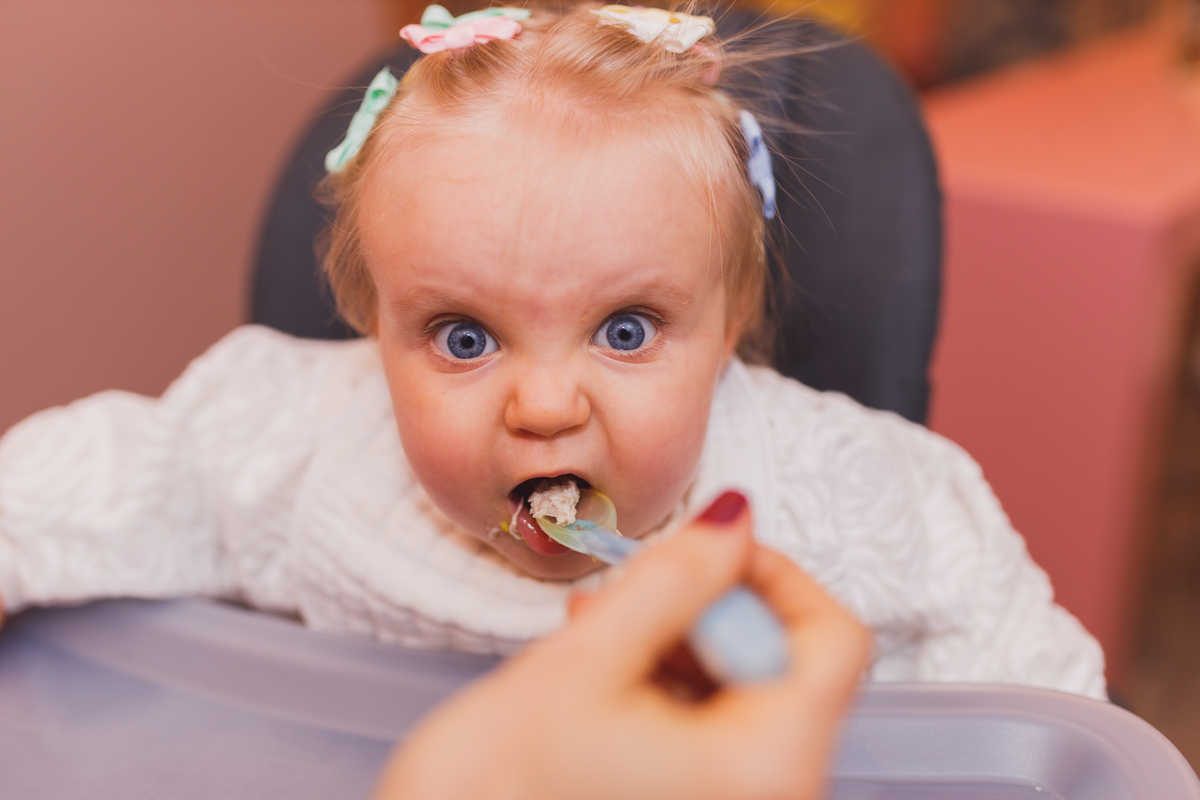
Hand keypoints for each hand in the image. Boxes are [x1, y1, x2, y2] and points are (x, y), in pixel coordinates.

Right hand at [374, 491, 871, 799]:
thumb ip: (673, 580)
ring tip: (602, 630)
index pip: (835, 640)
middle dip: (715, 612)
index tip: (709, 549)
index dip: (774, 575)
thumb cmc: (490, 793)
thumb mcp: (584, 664)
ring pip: (750, 699)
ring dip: (687, 648)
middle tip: (636, 590)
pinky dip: (674, 694)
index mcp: (764, 770)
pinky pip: (718, 738)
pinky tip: (609, 674)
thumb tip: (734, 519)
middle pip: (791, 667)